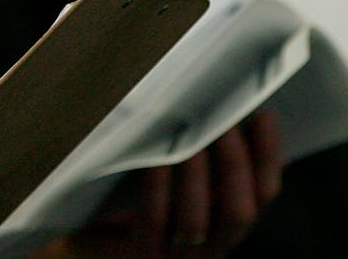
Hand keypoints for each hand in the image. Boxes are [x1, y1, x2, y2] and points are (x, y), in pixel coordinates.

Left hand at [33, 111, 282, 258]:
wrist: (85, 248)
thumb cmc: (127, 204)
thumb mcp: (173, 187)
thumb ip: (199, 163)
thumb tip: (218, 109)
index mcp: (223, 230)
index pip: (262, 195)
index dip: (268, 157)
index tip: (263, 113)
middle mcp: (207, 250)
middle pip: (240, 209)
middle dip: (236, 163)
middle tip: (223, 120)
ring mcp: (174, 256)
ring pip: (197, 216)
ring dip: (196, 170)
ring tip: (189, 132)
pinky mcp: (139, 254)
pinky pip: (153, 218)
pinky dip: (157, 184)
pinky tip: (152, 156)